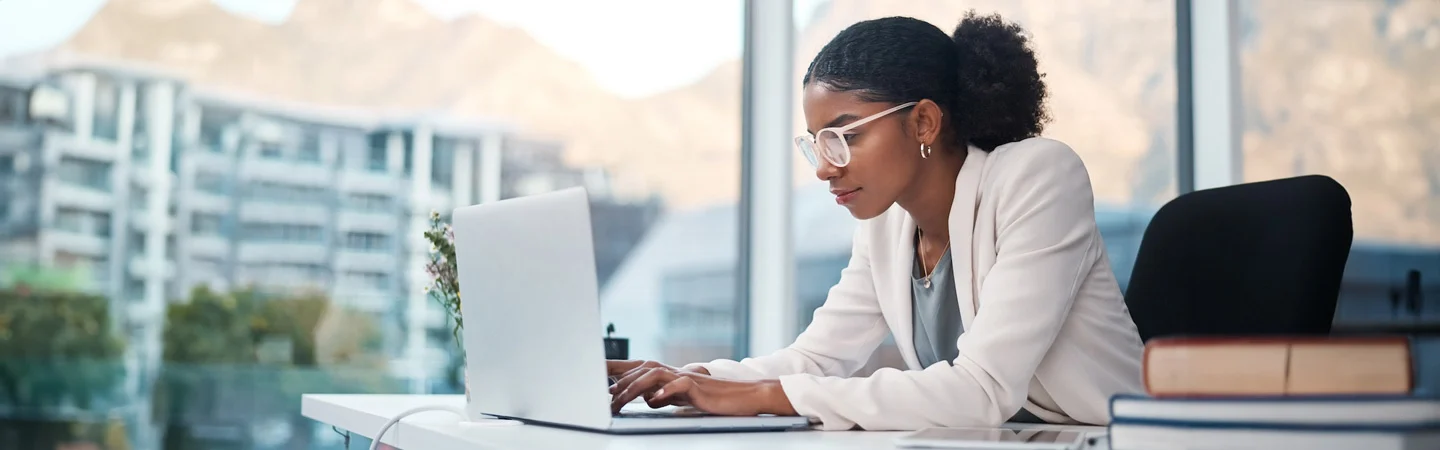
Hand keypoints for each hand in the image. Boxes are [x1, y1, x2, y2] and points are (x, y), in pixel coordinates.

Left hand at [607, 361, 795, 416]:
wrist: (742, 397)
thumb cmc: (712, 399)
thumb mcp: (683, 398)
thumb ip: (664, 395)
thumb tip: (646, 398)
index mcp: (669, 375)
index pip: (638, 367)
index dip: (616, 368)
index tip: (596, 372)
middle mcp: (674, 372)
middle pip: (641, 370)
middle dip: (619, 381)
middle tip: (603, 397)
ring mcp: (685, 377)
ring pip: (653, 375)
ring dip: (633, 388)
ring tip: (619, 402)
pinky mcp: (697, 387)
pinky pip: (678, 386)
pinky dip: (664, 392)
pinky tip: (653, 400)